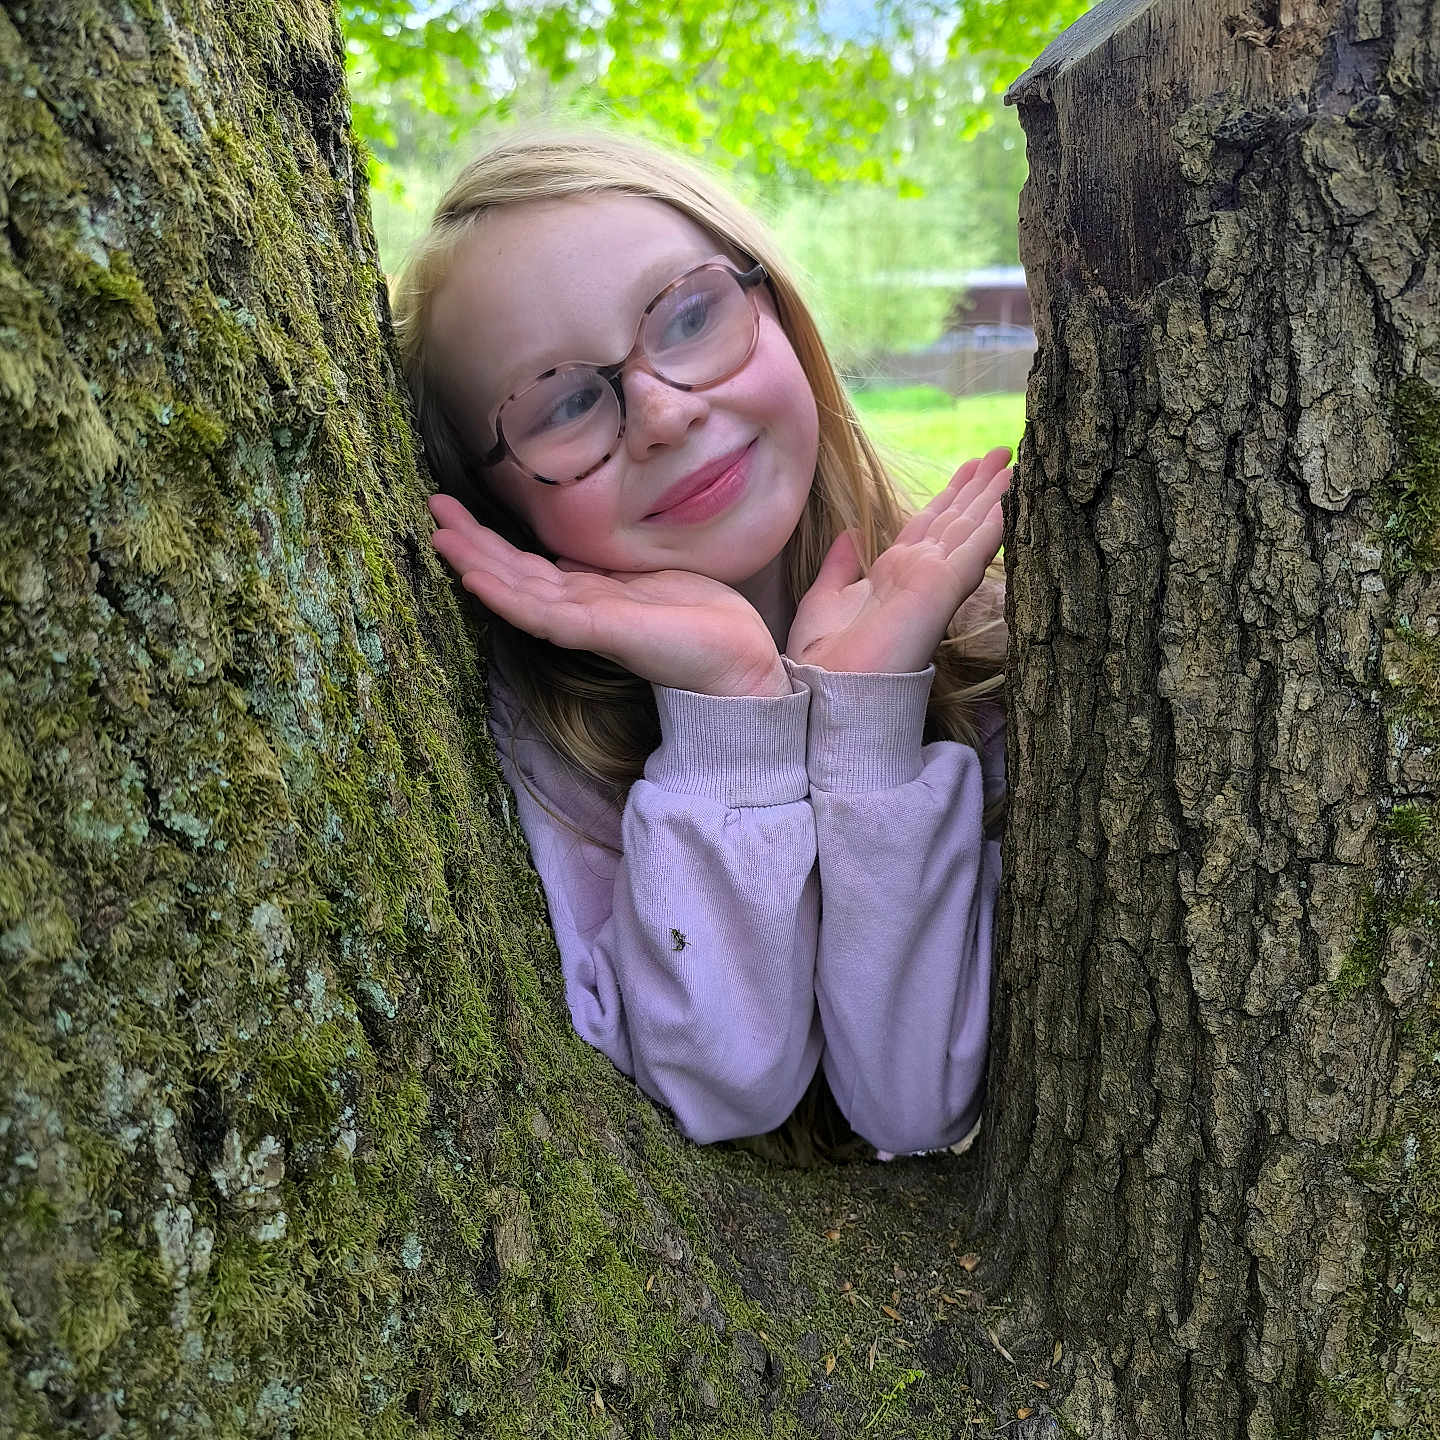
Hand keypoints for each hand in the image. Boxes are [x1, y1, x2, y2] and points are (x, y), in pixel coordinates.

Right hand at [427, 495, 788, 696]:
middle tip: (431, 508)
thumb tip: (564, 554)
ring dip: (478, 564)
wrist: (739, 662)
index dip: (492, 541)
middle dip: (473, 542)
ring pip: (520, 591)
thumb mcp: (646, 580)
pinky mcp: (601, 632)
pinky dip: (509, 597)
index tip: (456, 510)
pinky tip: (477, 578)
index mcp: (590, 596)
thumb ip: (605, 570)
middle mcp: (580, 610)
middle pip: (514, 574)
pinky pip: (545, 615)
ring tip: (439, 536)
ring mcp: (587, 623)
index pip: (529, 566)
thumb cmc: (704, 622)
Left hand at [785, 447, 1010, 673]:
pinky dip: (994, 522)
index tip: (972, 467)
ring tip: (1015, 463)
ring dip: (994, 495)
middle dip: (980, 485)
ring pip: (971, 528)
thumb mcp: (825, 598)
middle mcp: (920, 572)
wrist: (828, 688)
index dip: (952, 494)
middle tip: (1005, 450)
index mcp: (896, 572)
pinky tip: (1012, 498)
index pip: (931, 523)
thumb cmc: (825, 658)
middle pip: (957, 519)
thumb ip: (841, 566)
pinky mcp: (942, 589)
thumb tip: (850, 534)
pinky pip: (974, 548)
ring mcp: (934, 580)